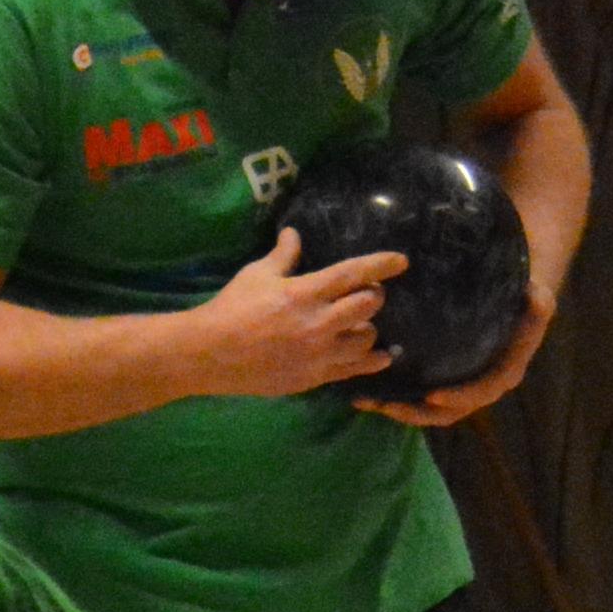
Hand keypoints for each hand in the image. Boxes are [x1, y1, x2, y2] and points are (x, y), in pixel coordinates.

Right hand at [193, 226, 402, 402]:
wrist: (211, 354)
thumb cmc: (232, 308)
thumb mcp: (256, 274)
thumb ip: (282, 256)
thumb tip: (294, 234)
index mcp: (305, 292)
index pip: (353, 274)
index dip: (380, 265)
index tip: (401, 261)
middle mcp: (318, 323)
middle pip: (367, 307)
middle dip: (374, 297)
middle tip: (369, 295)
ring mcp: (318, 354)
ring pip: (365, 340)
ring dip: (369, 329)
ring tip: (363, 325)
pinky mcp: (313, 377)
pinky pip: (352, 370)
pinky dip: (370, 361)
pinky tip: (380, 357)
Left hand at [373, 269, 557, 429]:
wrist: (515, 302)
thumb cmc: (524, 300)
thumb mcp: (537, 298)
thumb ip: (538, 304)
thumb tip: (536, 298)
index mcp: (504, 374)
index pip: (481, 392)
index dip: (459, 397)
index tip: (433, 395)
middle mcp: (482, 387)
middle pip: (448, 411)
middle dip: (417, 412)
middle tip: (388, 405)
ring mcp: (461, 388)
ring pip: (429, 411)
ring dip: (398, 410)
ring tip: (368, 401)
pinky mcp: (444, 383)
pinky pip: (419, 398)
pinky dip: (395, 397)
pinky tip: (367, 391)